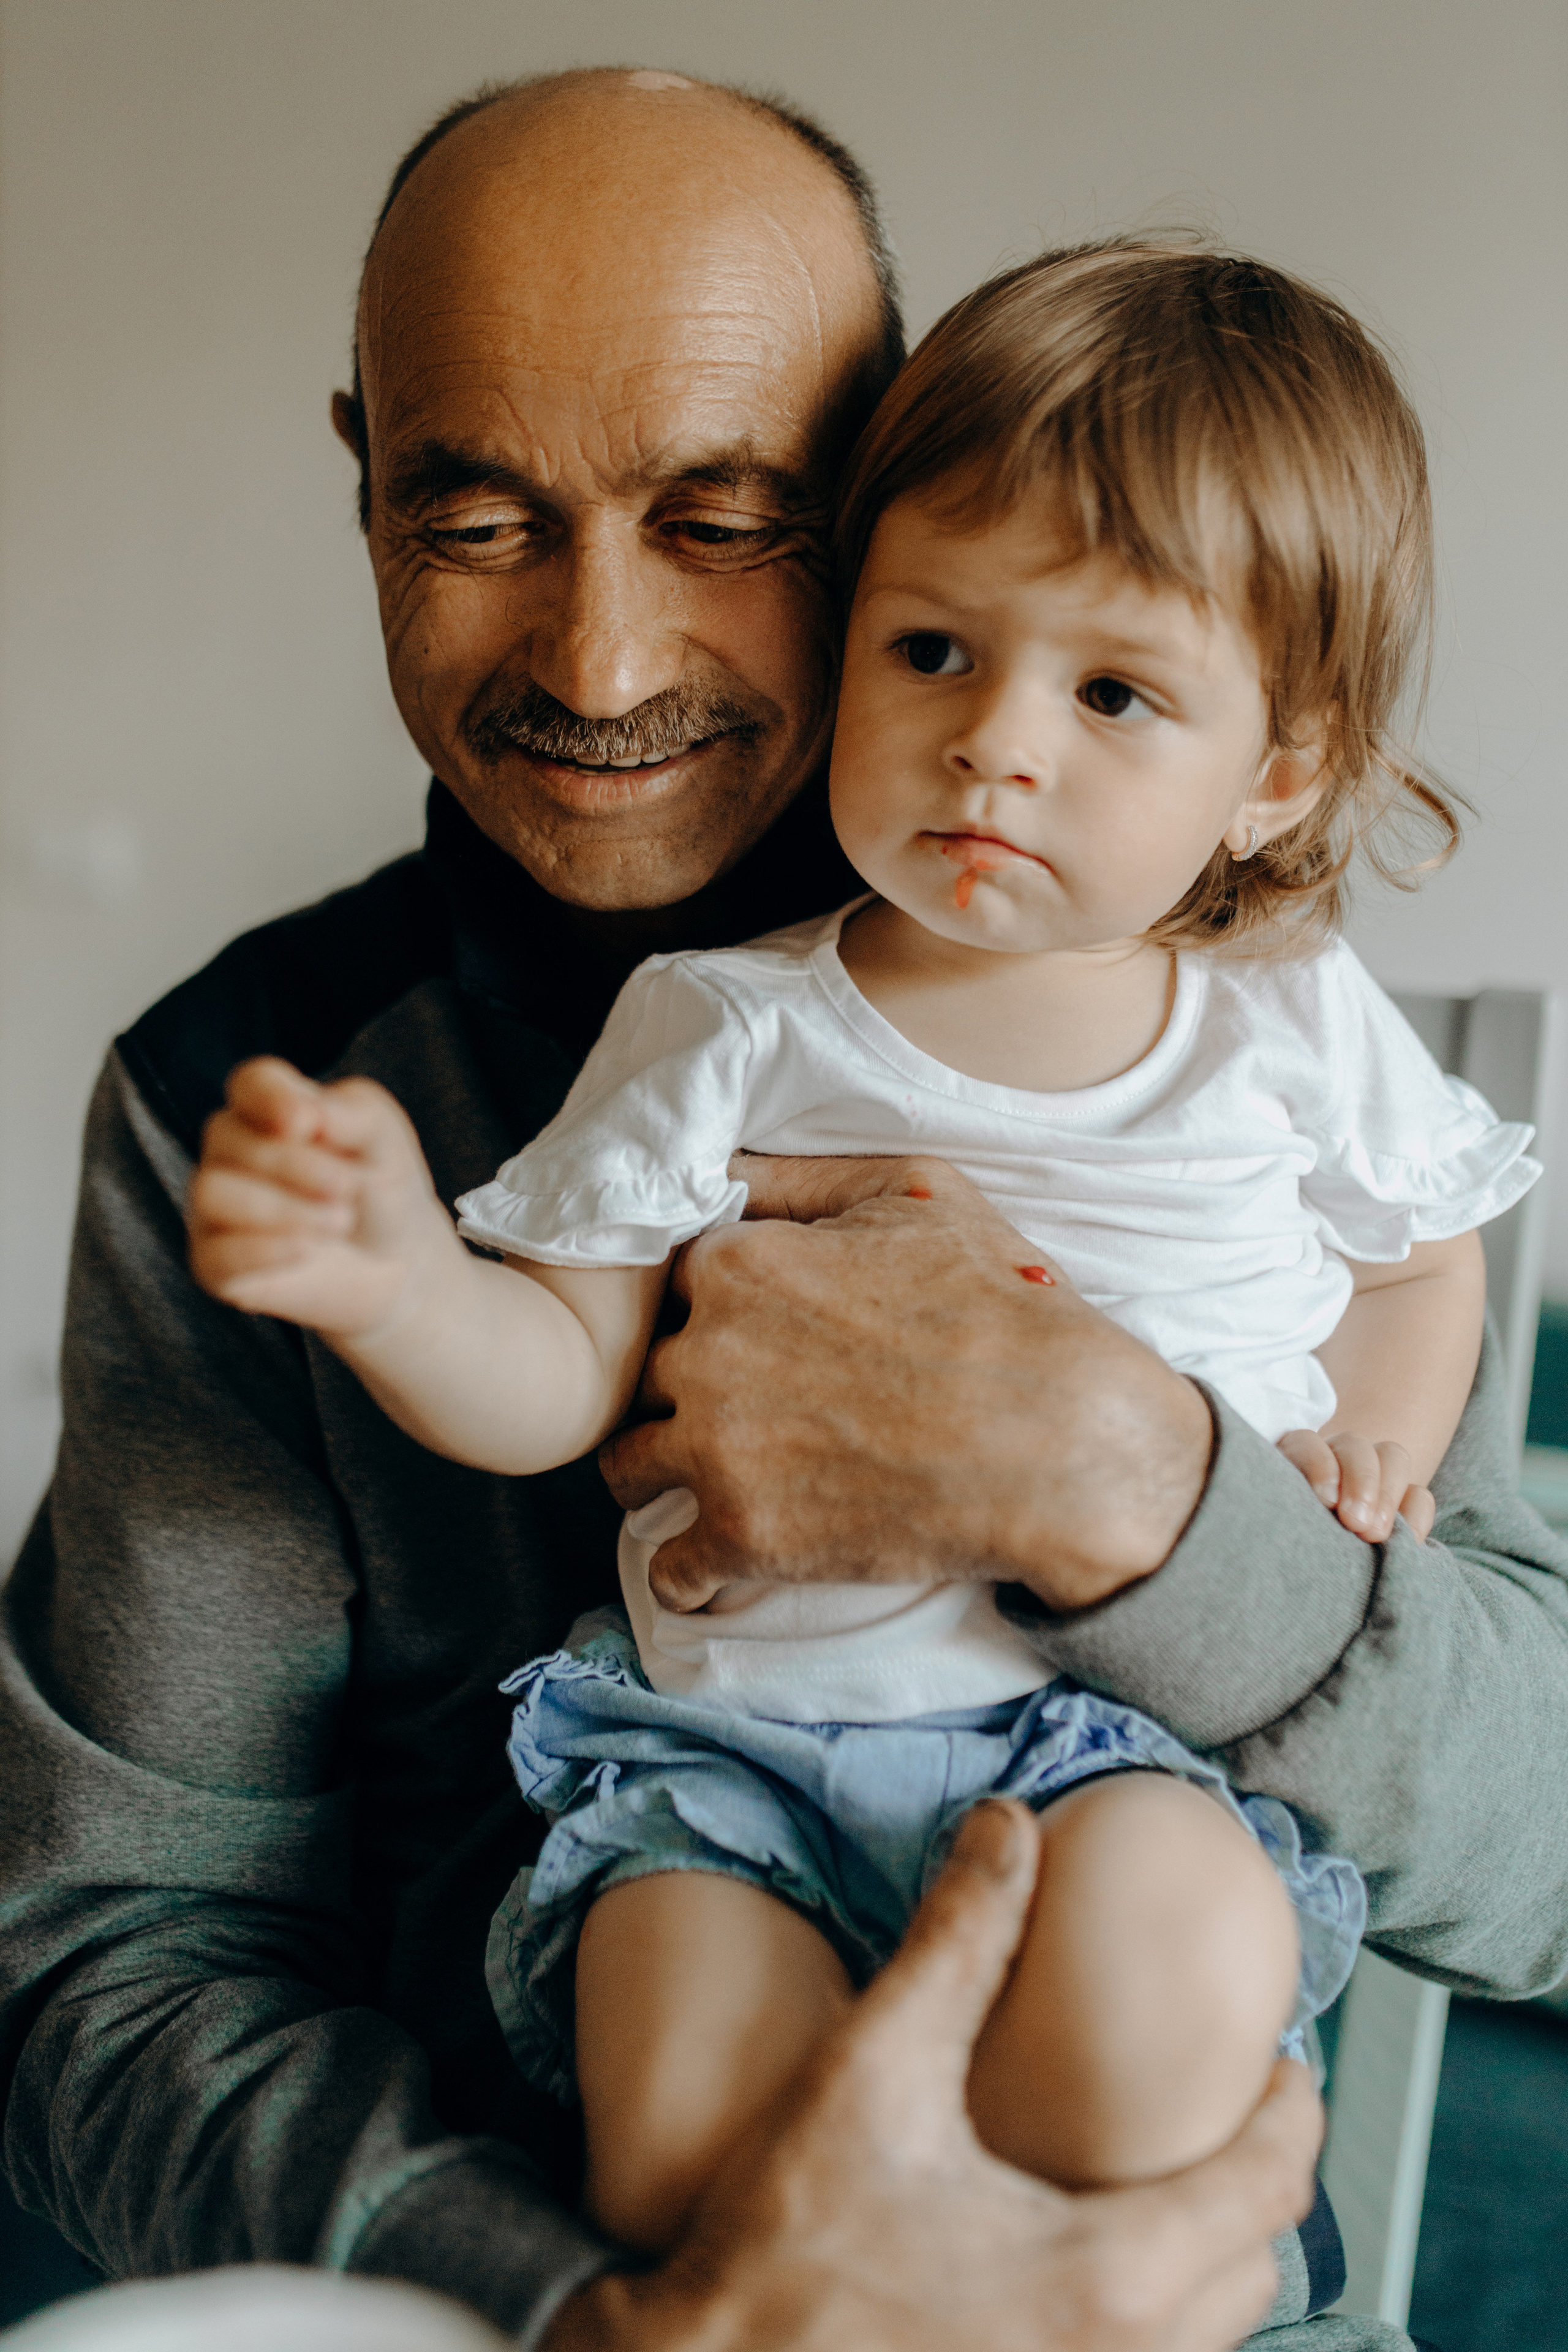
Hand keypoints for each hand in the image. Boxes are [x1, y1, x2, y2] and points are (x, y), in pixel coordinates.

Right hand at [187, 1057, 453, 1338]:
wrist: (395, 1260)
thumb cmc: (381, 1185)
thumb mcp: (382, 1137)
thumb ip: (348, 1114)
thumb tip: (303, 1113)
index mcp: (269, 1105)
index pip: (248, 1083)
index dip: (269, 1098)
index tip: (306, 1123)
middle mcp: (231, 1149)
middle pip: (225, 1137)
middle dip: (293, 1165)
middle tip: (348, 1187)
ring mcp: (217, 1205)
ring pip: (211, 1192)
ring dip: (282, 1210)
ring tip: (339, 1221)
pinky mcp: (215, 1262)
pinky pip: (214, 1254)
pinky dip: (264, 1251)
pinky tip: (308, 1250)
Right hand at [543, 1800, 1319, 2351]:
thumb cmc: (787, 2253)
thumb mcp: (873, 2070)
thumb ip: (957, 1942)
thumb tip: (1010, 1827)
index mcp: (1110, 2279)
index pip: (1267, 2187)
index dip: (1292, 2110)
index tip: (1286, 2061)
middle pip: (1255, 2266)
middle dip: (1255, 2177)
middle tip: (1227, 2104)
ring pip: (1209, 2333)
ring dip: (1209, 2252)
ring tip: (1166, 2171)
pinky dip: (1157, 2313)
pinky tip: (1092, 2258)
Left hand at [599, 1153, 1212, 1613]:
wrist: (1061, 1439)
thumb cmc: (1002, 1308)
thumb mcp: (918, 1196)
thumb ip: (809, 1177)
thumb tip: (730, 1167)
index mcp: (740, 1267)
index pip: (672, 1285)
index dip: (705, 1310)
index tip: (737, 1336)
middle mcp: (709, 1354)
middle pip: (644, 1374)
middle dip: (678, 1392)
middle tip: (728, 1413)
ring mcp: (720, 1449)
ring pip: (628, 1466)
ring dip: (658, 1475)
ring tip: (700, 1484)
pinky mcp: (746, 1537)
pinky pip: (671, 1570)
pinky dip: (686, 1573)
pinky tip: (711, 1568)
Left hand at [1275, 1427, 1434, 1543]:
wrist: (1303, 1574)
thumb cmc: (1280, 1546)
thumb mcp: (1276, 1526)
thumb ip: (1282, 1517)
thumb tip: (1291, 1521)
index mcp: (1292, 1461)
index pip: (1307, 1443)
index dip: (1319, 1464)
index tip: (1325, 1501)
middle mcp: (1333, 1459)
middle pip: (1355, 1445)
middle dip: (1361, 1480)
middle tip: (1354, 1523)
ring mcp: (1370, 1476)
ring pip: (1392, 1456)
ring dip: (1388, 1494)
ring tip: (1376, 1535)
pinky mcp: (1401, 1502)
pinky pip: (1419, 1496)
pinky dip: (1416, 1518)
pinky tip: (1407, 1544)